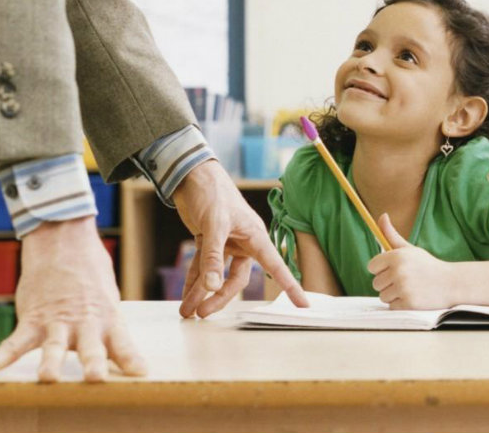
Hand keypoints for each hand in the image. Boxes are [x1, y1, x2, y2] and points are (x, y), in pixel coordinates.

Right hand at [0, 216, 142, 381]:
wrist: (62, 240)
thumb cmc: (89, 274)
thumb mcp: (107, 299)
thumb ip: (109, 329)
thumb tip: (119, 357)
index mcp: (107, 318)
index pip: (122, 342)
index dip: (131, 358)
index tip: (140, 373)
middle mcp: (83, 322)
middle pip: (90, 346)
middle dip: (92, 362)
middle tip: (95, 378)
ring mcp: (56, 322)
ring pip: (53, 346)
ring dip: (50, 362)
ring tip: (47, 378)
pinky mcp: (31, 319)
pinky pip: (11, 344)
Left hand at [173, 158, 307, 316]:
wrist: (192, 175)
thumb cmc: (212, 193)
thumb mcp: (214, 224)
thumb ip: (212, 256)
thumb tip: (212, 286)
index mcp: (254, 236)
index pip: (275, 265)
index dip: (289, 285)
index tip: (302, 304)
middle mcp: (243, 241)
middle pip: (236, 279)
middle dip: (219, 297)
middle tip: (202, 313)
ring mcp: (226, 242)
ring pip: (216, 274)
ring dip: (202, 292)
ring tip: (187, 310)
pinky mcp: (209, 240)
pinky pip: (203, 265)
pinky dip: (194, 279)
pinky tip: (186, 294)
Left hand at [367, 214, 456, 308]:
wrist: (450, 283)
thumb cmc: (427, 265)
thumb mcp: (409, 249)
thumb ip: (391, 234)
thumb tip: (382, 216)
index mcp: (396, 256)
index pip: (372, 266)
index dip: (381, 269)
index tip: (391, 269)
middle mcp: (398, 271)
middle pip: (376, 283)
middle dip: (388, 283)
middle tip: (404, 280)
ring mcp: (403, 288)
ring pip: (383, 296)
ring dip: (394, 295)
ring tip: (409, 288)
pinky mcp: (408, 303)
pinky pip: (392, 306)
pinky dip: (400, 304)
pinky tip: (413, 297)